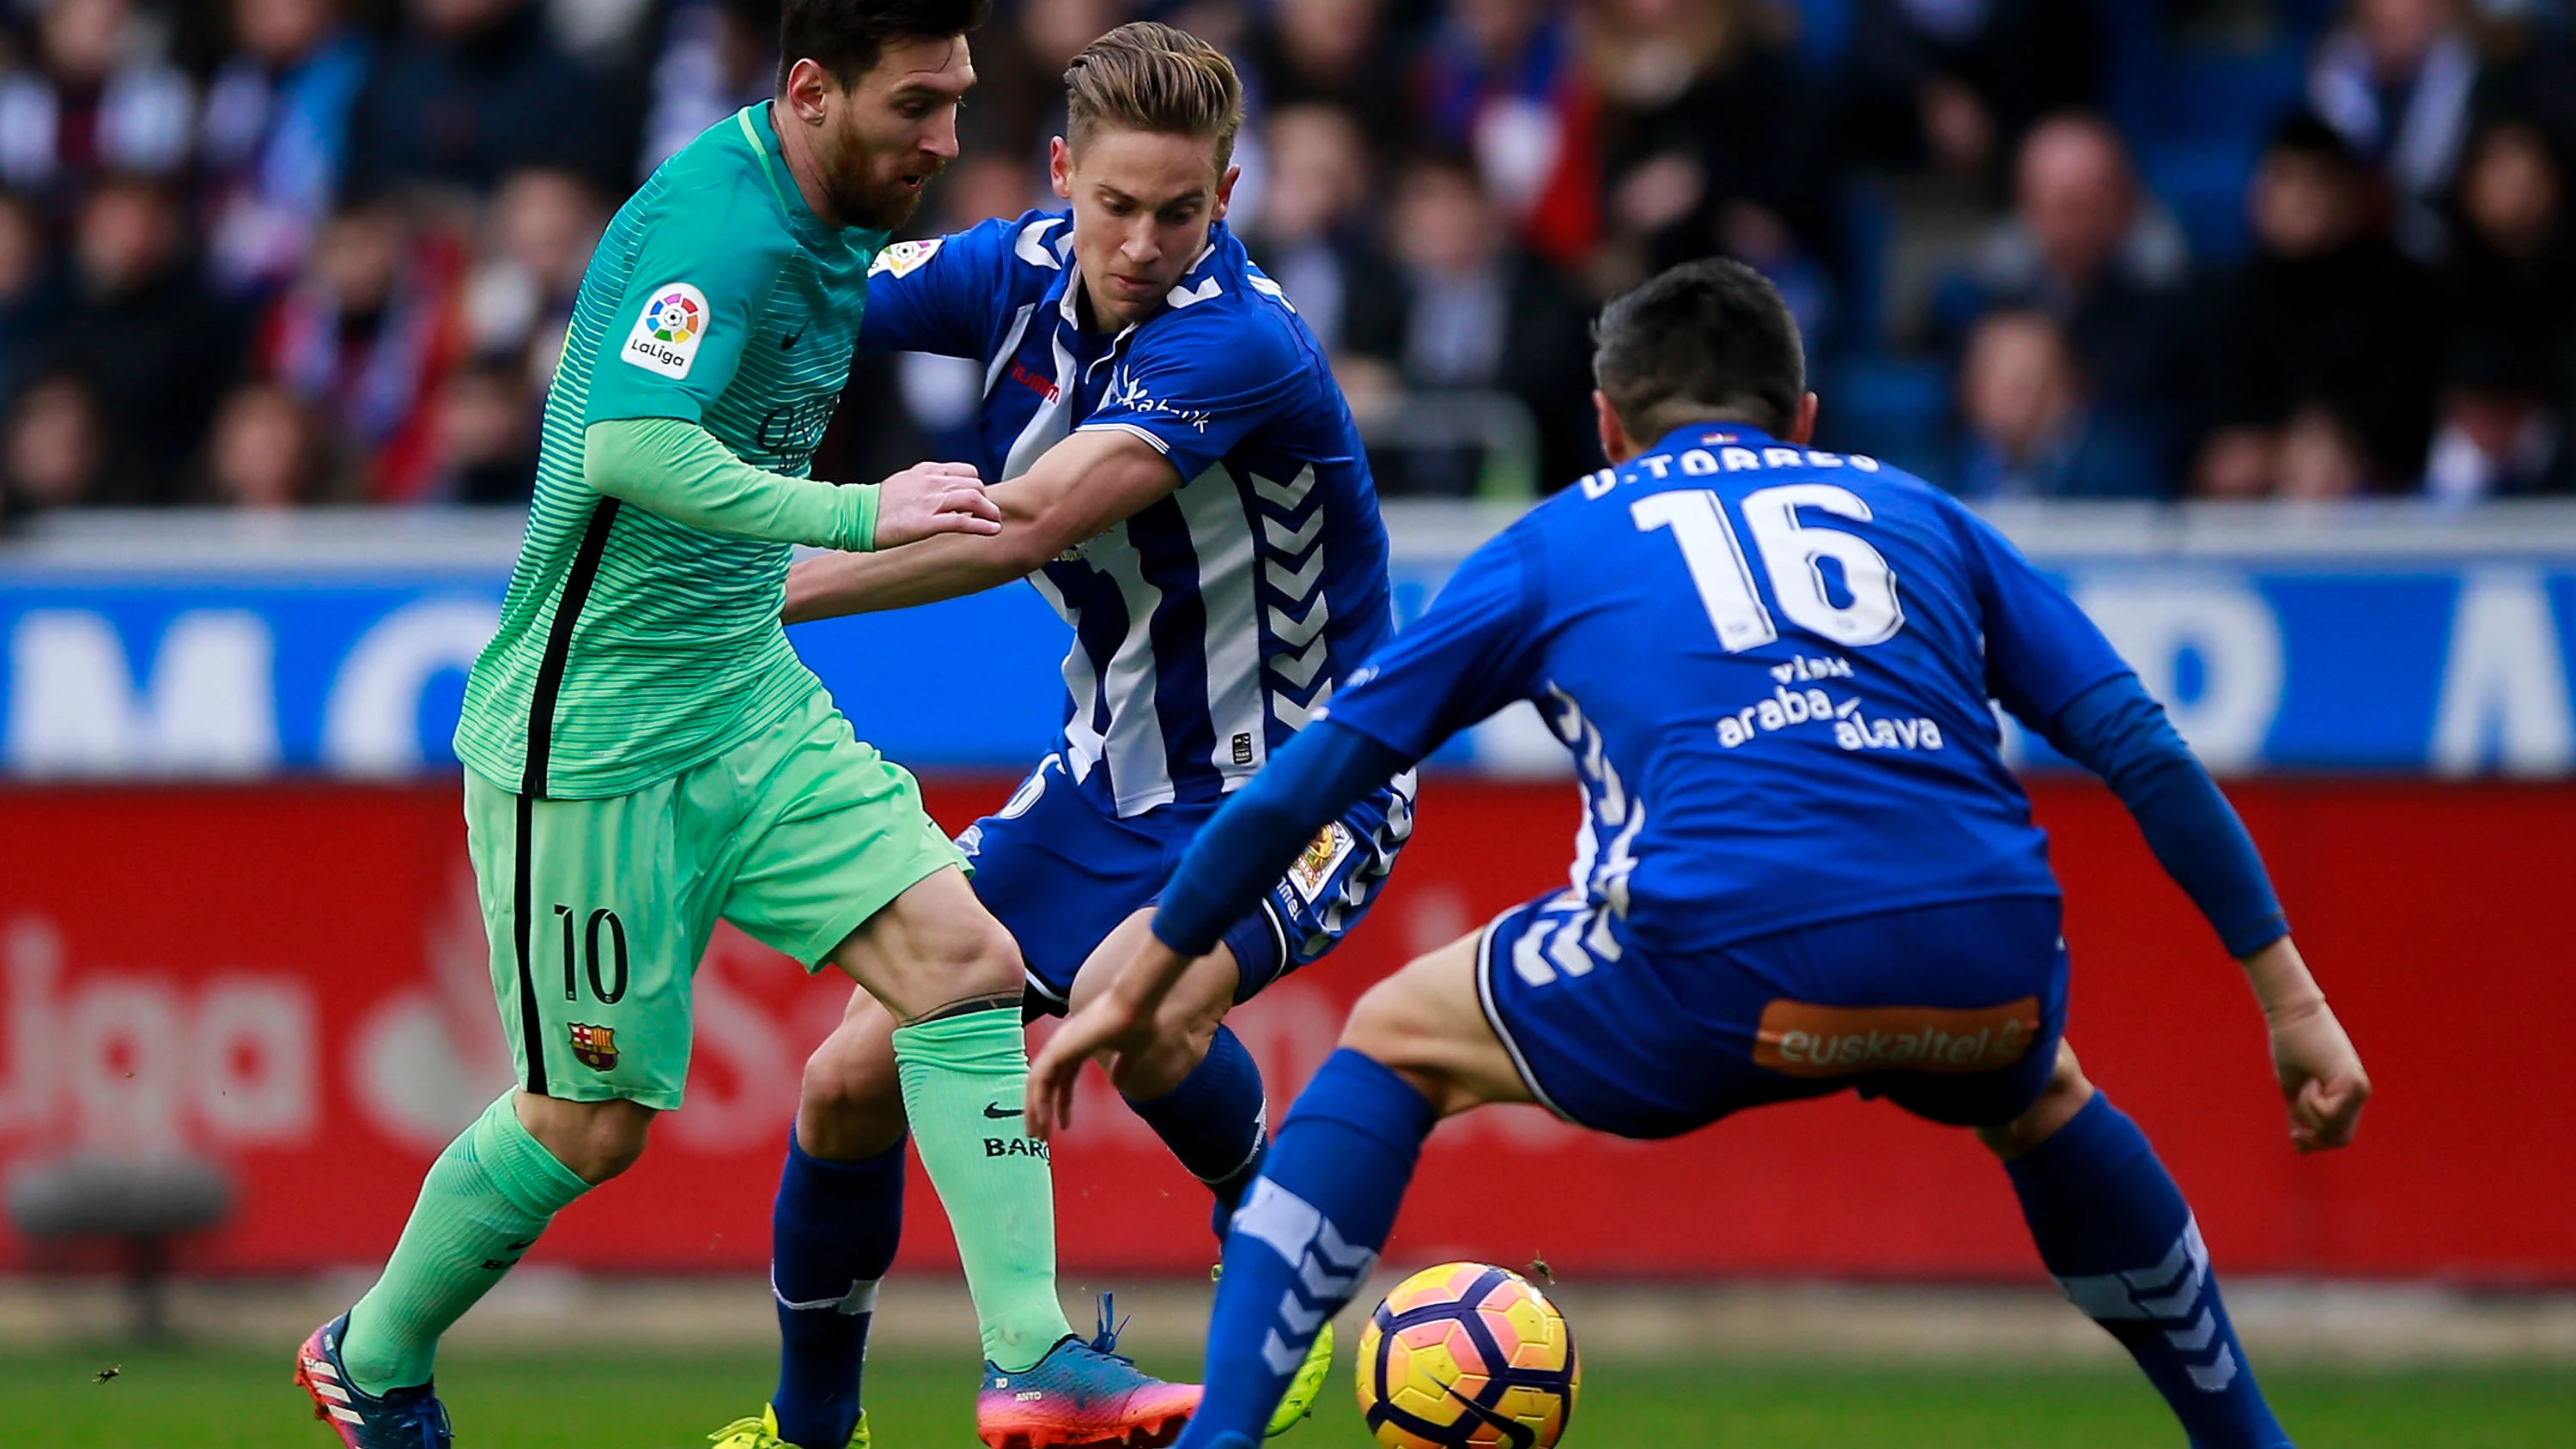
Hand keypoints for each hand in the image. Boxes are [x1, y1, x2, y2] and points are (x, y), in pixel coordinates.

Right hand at [872, 461, 1000, 548]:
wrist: (856, 515)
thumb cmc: (878, 503)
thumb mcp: (905, 482)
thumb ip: (926, 483)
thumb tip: (943, 490)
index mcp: (927, 471)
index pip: (966, 471)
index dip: (977, 485)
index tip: (979, 497)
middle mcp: (933, 482)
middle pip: (975, 484)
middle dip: (986, 499)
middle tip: (988, 512)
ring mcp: (931, 502)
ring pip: (974, 498)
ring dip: (990, 512)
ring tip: (995, 522)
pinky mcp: (928, 522)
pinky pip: (963, 521)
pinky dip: (982, 526)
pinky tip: (993, 530)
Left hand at [1025, 936, 1193, 1138]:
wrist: (1137, 1006)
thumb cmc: (1139, 1024)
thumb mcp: (1132, 1053)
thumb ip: (1123, 1067)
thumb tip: (1118, 1084)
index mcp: (1079, 1046)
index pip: (1062, 1079)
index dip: (1062, 1103)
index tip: (1064, 1126)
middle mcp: (1064, 1045)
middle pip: (1044, 1083)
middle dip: (1041, 1110)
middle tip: (1040, 1136)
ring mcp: (1059, 1046)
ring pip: (1036, 1083)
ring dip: (1034, 1110)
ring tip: (1037, 1135)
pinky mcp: (1058, 1048)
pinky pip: (1040, 1079)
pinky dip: (1037, 1100)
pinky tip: (1042, 1119)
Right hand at [2267, 996, 2369, 1152]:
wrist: (2292, 1017)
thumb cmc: (2291, 1047)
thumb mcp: (2294, 1092)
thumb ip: (2300, 1119)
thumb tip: (2301, 1150)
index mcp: (2347, 1097)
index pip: (2339, 1137)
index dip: (2316, 1141)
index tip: (2295, 1130)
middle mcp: (2359, 1095)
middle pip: (2339, 1139)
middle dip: (2313, 1132)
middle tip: (2297, 1108)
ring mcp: (2359, 1090)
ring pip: (2334, 1128)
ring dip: (2309, 1111)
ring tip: (2307, 1083)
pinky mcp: (2354, 1083)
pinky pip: (2331, 1113)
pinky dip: (2312, 1102)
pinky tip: (2312, 1079)